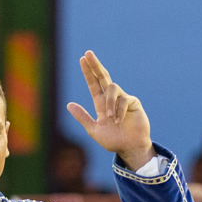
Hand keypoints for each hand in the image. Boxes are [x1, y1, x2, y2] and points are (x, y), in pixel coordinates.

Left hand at [66, 51, 154, 171]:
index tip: (82, 59)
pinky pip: (124, 100)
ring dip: (109, 103)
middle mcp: (111, 99)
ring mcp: (123, 99)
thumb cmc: (113, 141)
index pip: (93, 84)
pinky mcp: (133, 102)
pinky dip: (119, 111)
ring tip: (110, 118)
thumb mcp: (94, 130)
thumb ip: (82, 117)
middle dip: (95, 65)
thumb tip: (68, 104)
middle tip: (88, 53)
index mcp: (101, 104)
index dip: (88, 72)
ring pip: (112, 88)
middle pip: (103, 76)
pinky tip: (118, 121)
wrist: (130, 148)